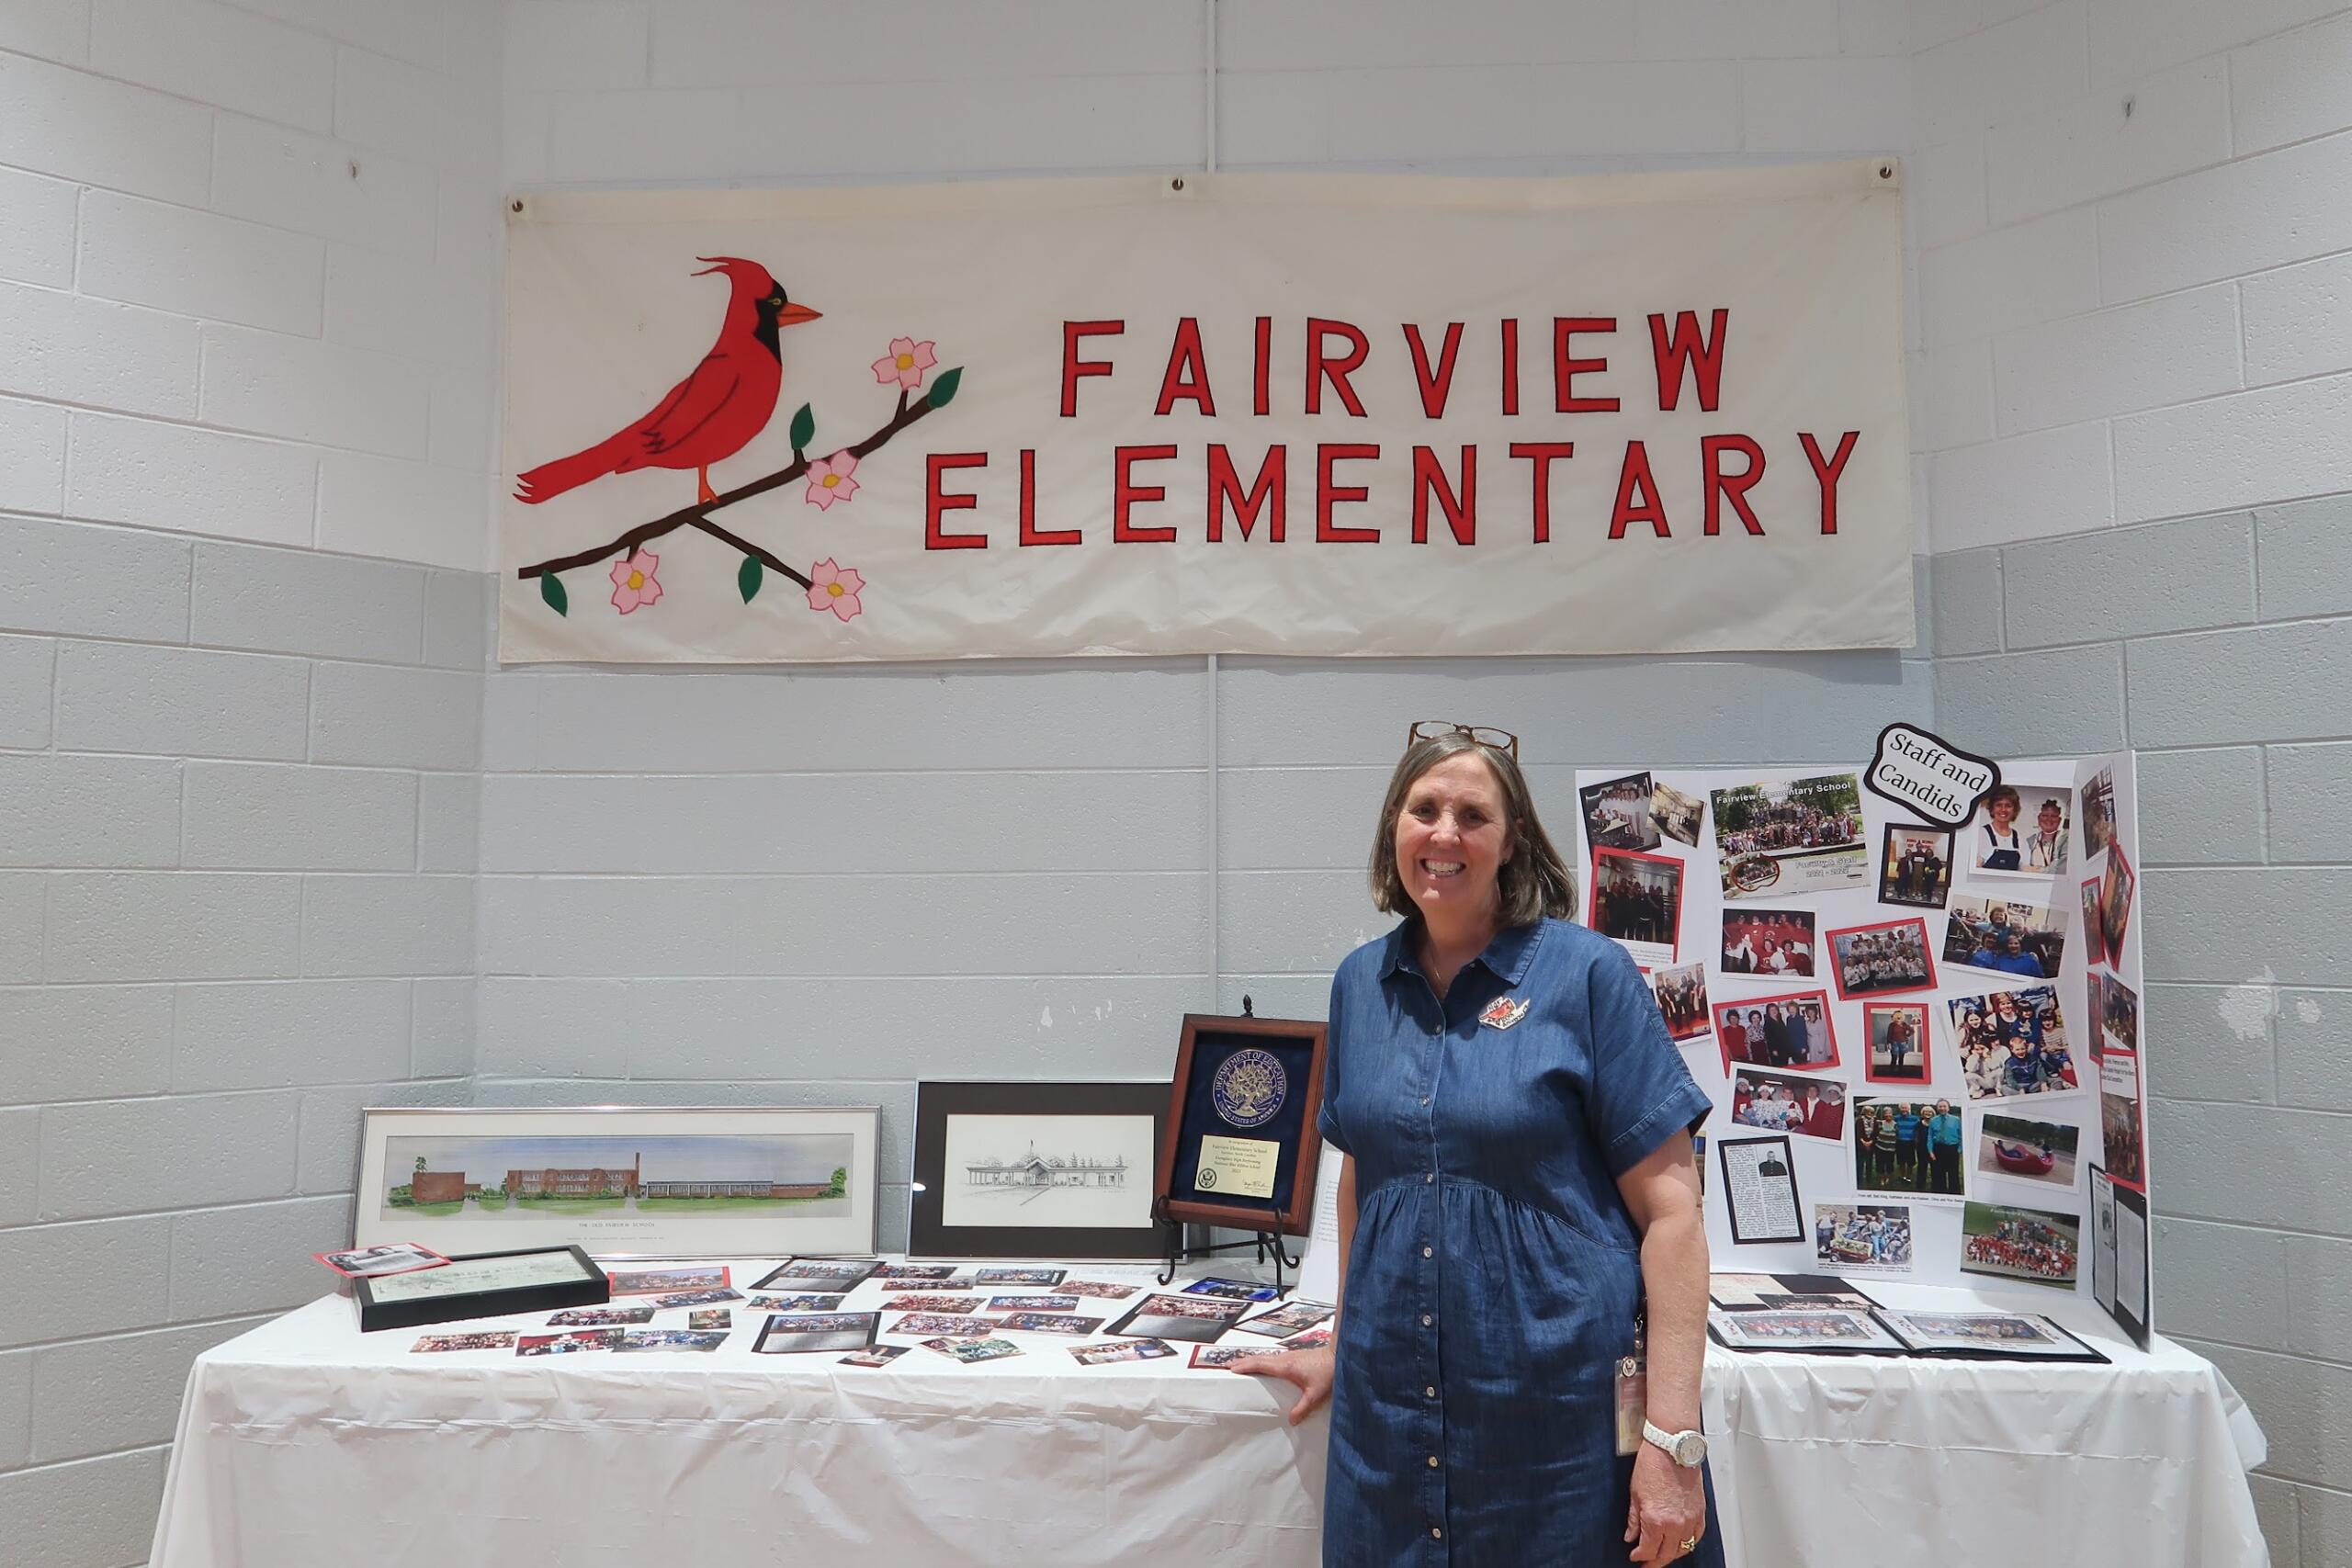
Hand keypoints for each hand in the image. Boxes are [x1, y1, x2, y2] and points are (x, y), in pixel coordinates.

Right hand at [1221, 1344, 1333, 1424]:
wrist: (1339, 1355)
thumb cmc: (1328, 1373)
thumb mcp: (1315, 1395)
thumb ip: (1302, 1408)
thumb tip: (1290, 1421)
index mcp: (1285, 1366)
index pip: (1260, 1364)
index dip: (1245, 1366)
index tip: (1232, 1368)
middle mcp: (1285, 1358)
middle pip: (1259, 1358)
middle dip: (1243, 1361)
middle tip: (1229, 1365)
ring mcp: (1290, 1356)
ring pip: (1266, 1357)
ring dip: (1252, 1360)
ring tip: (1242, 1364)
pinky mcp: (1295, 1356)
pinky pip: (1273, 1358)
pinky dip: (1263, 1360)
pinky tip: (1264, 1366)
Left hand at [1625, 1442, 1705, 1563]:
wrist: (1673, 1447)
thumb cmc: (1653, 1464)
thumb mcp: (1635, 1494)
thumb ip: (1633, 1520)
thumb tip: (1630, 1536)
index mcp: (1656, 1520)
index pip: (1648, 1550)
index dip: (1639, 1556)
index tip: (1634, 1555)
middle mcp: (1675, 1524)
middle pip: (1666, 1554)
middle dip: (1655, 1561)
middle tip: (1647, 1563)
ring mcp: (1690, 1519)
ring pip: (1684, 1549)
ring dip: (1672, 1554)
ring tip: (1663, 1555)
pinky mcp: (1700, 1512)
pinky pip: (1697, 1537)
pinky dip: (1689, 1543)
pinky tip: (1681, 1543)